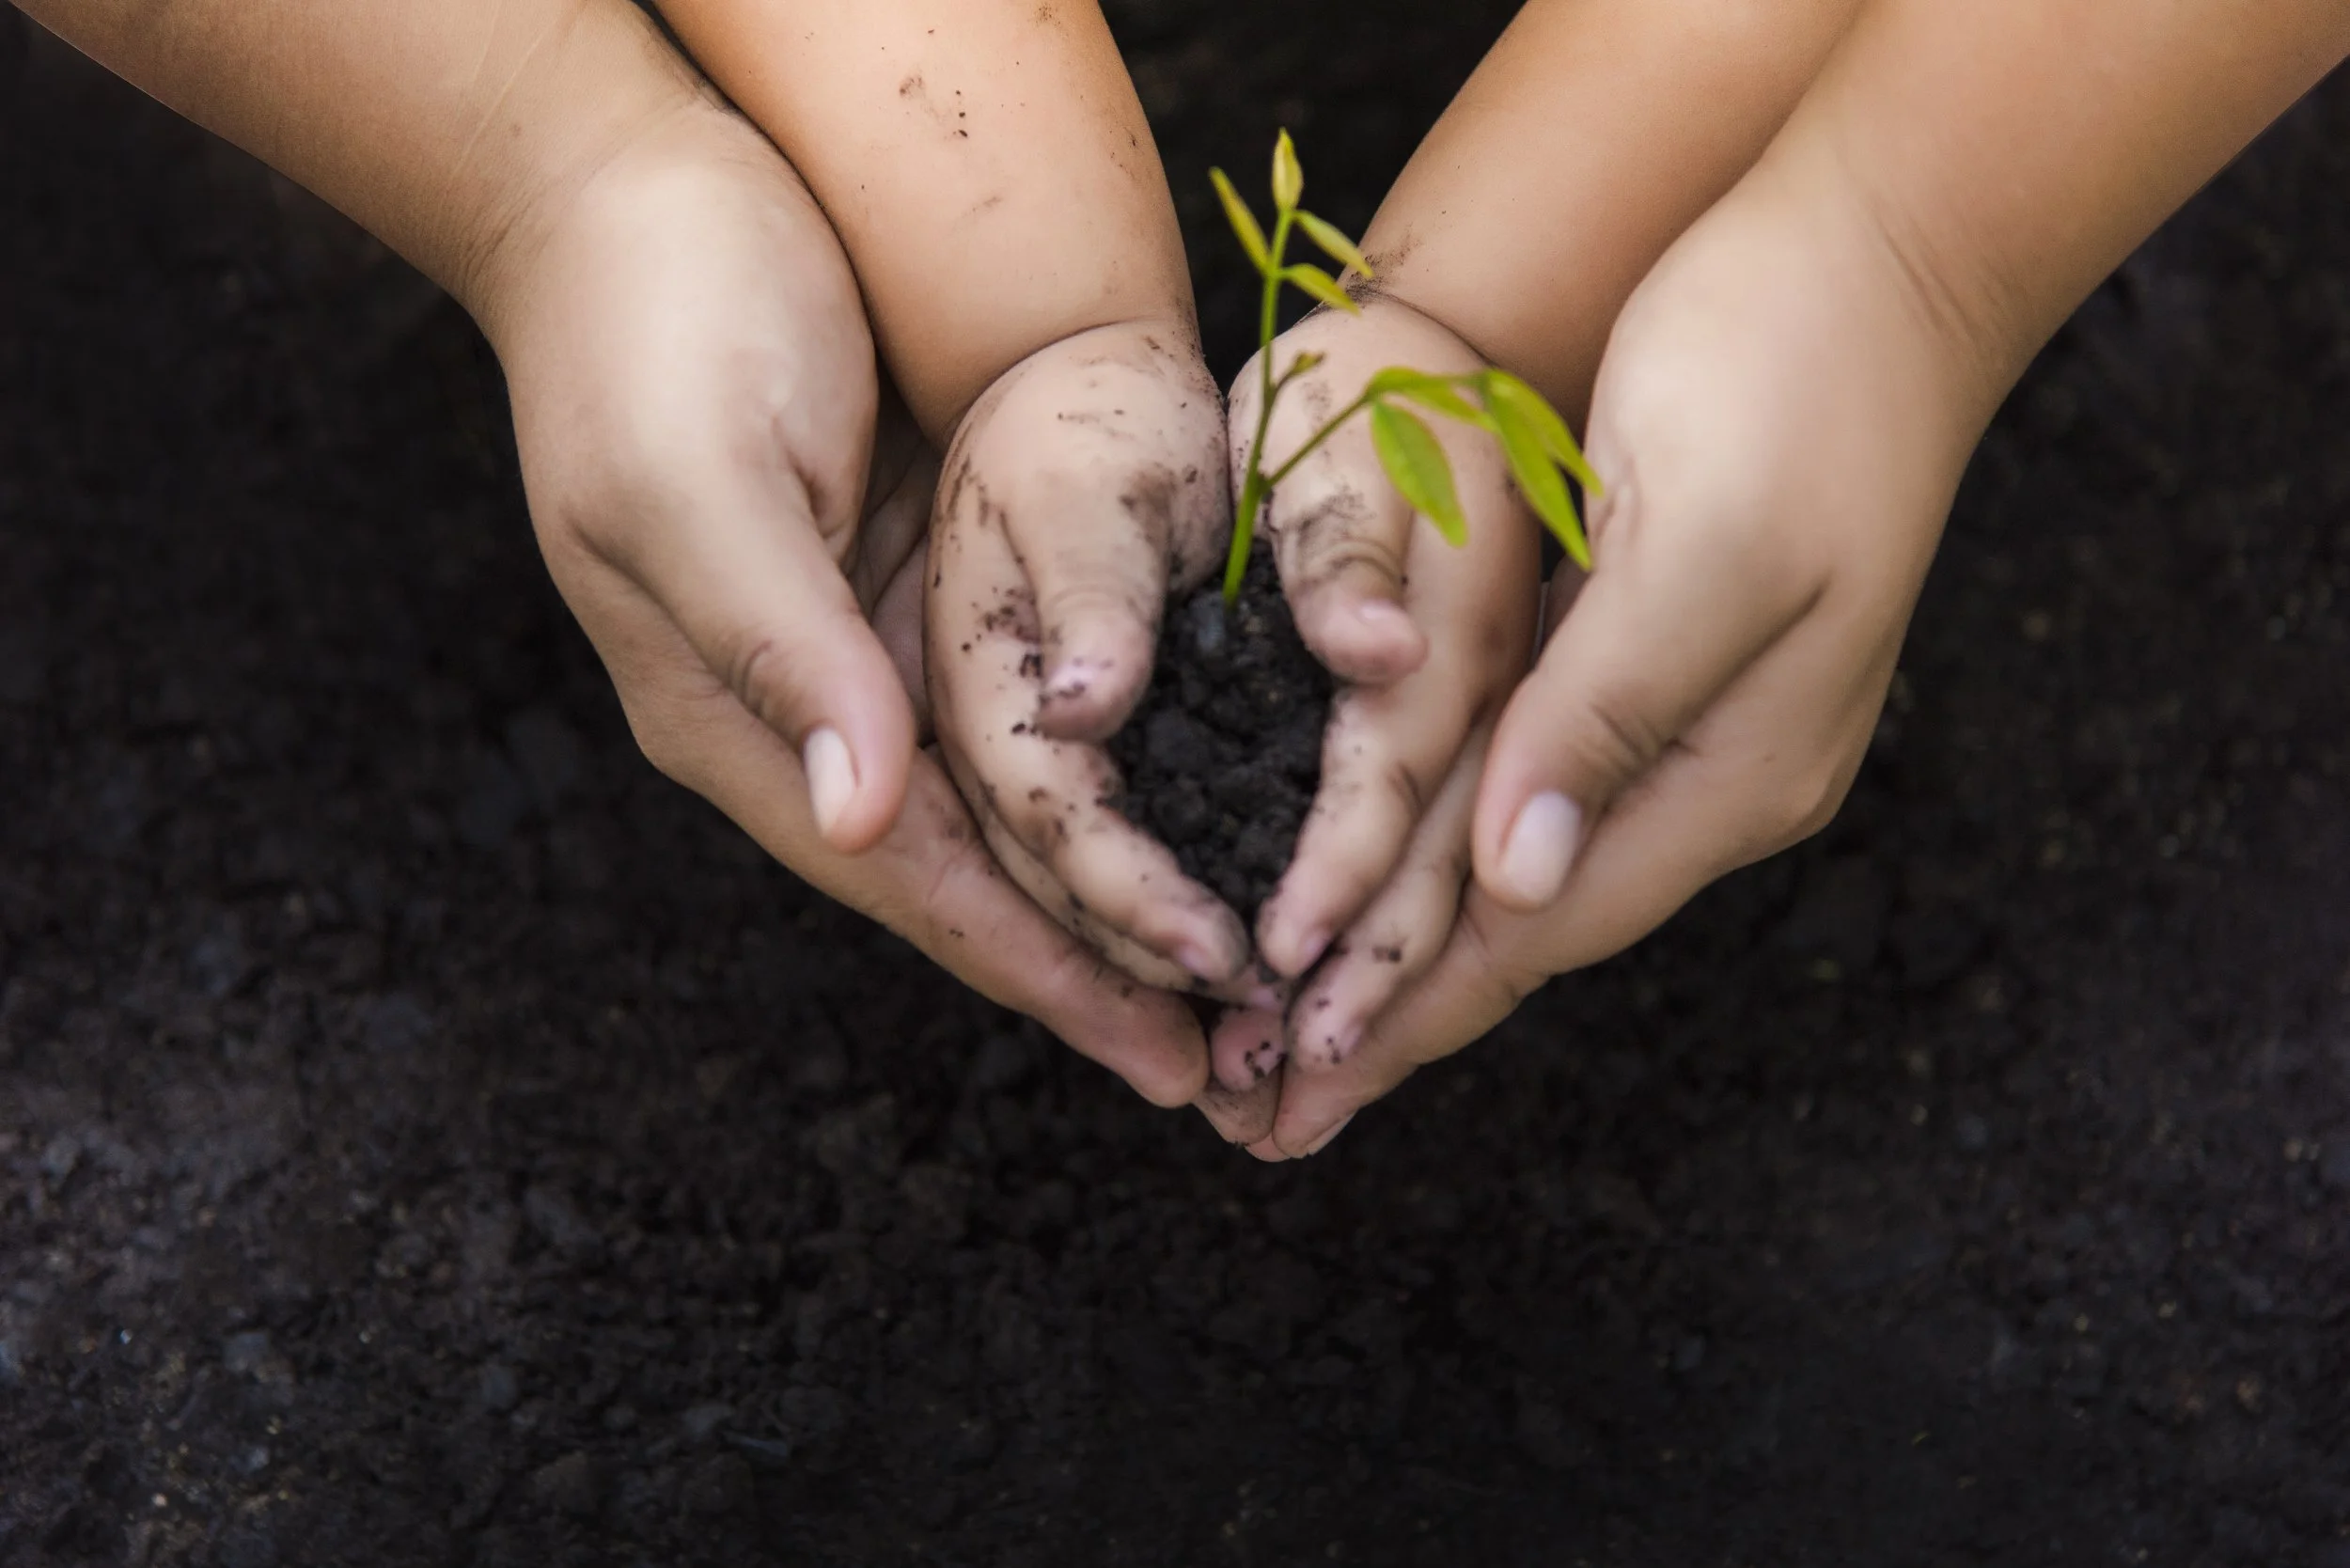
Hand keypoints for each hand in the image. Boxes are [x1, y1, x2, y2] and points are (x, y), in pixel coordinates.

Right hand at [488, 105, 1209, 1107]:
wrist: (634, 184)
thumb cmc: (650, 321)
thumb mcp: (701, 478)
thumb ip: (781, 648)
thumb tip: (858, 817)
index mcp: (734, 715)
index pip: (910, 879)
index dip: (1036, 970)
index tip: (1156, 1049)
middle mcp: (810, 707)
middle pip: (973, 874)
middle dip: (1094, 968)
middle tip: (1232, 1062)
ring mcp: (868, 645)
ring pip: (1012, 806)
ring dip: (1112, 892)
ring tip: (1229, 975)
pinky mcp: (919, 575)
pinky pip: (1027, 708)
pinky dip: (1107, 773)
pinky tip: (1185, 808)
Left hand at [1259, 146, 1976, 1156]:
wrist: (1883, 251)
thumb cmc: (1788, 376)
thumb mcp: (1695, 547)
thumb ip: (1605, 720)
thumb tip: (1515, 884)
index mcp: (1734, 768)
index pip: (1538, 927)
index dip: (1407, 1010)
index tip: (1291, 1087)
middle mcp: (1714, 773)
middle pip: (1521, 926)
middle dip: (1388, 1014)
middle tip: (1257, 1106)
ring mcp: (1688, 720)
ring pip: (1513, 869)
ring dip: (1401, 947)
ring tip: (1289, 1026)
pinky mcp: (1648, 657)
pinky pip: (1521, 788)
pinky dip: (1437, 850)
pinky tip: (1376, 882)